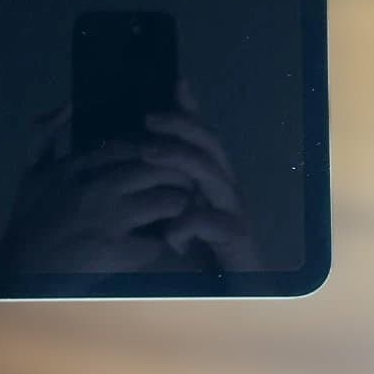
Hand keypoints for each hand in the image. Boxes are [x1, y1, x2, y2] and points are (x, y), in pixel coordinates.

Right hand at [0, 106, 193, 272]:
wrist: (19, 270)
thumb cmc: (27, 219)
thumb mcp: (31, 170)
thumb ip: (47, 134)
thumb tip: (68, 103)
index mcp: (78, 166)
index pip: (131, 146)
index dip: (154, 149)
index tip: (161, 156)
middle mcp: (97, 188)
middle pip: (157, 168)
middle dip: (177, 172)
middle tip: (184, 179)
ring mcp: (109, 221)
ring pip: (166, 201)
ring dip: (178, 203)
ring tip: (180, 207)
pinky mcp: (116, 253)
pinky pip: (156, 242)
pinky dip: (164, 242)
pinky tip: (165, 241)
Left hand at [142, 82, 261, 270]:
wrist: (233, 291)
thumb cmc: (200, 250)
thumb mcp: (175, 211)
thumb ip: (164, 184)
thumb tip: (137, 153)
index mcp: (211, 178)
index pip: (202, 135)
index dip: (190, 109)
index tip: (176, 82)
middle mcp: (225, 188)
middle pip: (209, 146)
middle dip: (181, 126)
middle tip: (149, 118)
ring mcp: (233, 211)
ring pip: (212, 175)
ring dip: (180, 160)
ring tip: (149, 153)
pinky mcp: (236, 239)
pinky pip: (213, 222)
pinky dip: (188, 225)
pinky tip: (170, 236)